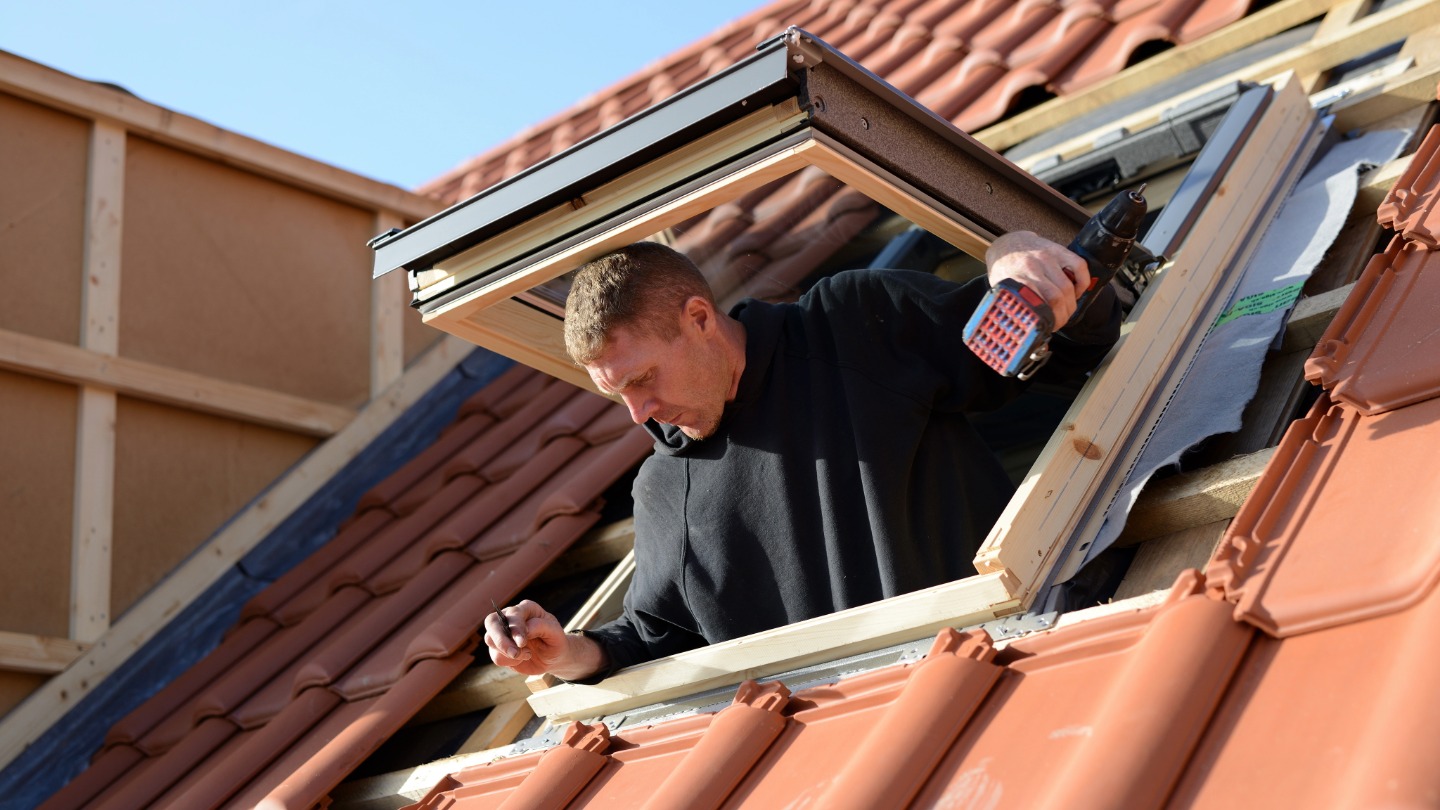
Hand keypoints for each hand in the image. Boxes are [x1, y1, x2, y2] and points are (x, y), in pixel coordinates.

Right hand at [483, 599, 605, 679]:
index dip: (516, 628)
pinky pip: (496, 655)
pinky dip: (509, 661)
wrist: (553, 657)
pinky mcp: (499, 648)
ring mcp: (502, 632)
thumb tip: (526, 628)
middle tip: (514, 653)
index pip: (514, 614)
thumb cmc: (555, 641)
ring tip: (527, 655)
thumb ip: (542, 627)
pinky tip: (522, 659)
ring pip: (490, 640)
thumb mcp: (556, 633)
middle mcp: (510, 617)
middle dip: (500, 639)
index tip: (522, 642)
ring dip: (506, 652)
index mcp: (526, 608)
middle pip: (492, 622)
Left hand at [985, 231, 1087, 328]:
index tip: (1048, 328)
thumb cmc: (1005, 270)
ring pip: (1067, 287)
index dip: (1048, 321)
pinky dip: (1083, 282)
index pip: (1037, 305)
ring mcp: (1047, 257)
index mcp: (1016, 279)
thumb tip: (1022, 330)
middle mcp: (1032, 267)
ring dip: (1071, 304)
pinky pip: (1079, 266)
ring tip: (1067, 311)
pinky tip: (1077, 292)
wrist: (1008, 244)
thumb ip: (1012, 306)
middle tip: (1059, 323)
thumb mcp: (1002, 290)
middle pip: (1056, 298)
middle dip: (1062, 316)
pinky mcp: (1059, 250)